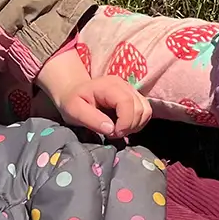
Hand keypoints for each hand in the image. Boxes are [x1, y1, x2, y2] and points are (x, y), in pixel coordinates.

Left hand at [36, 53, 151, 137]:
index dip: (125, 121)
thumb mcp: (74, 111)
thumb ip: (91, 119)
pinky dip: (138, 123)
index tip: (113, 134)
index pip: (127, 102)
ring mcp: (131, 91)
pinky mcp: (134, 98)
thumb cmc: (72, 101)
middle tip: (112, 134)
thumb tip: (111, 129)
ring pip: (146, 111)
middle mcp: (124, 85)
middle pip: (140, 108)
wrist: (73, 93)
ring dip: (135, 126)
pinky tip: (123, 127)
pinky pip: (145, 112)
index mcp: (109, 86)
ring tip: (118, 131)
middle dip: (129, 126)